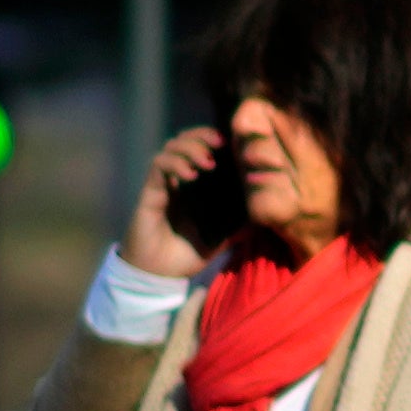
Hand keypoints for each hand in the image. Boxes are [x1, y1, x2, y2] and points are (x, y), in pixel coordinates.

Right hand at [116, 124, 224, 280]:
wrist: (159, 275)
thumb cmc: (186, 255)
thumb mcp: (219, 238)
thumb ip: (237, 226)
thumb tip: (261, 219)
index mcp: (191, 186)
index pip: (199, 148)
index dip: (211, 139)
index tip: (231, 144)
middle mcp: (175, 180)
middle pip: (183, 140)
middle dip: (202, 135)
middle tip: (220, 144)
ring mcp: (161, 184)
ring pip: (170, 147)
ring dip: (190, 148)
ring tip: (207, 162)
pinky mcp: (149, 192)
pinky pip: (159, 166)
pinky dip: (175, 163)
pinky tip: (190, 174)